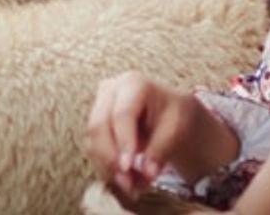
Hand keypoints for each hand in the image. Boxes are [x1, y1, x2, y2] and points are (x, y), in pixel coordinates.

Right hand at [85, 72, 236, 199]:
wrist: (169, 114)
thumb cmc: (174, 115)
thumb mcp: (176, 128)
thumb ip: (160, 149)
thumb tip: (147, 174)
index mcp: (133, 83)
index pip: (122, 114)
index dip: (123, 141)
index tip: (129, 167)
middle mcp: (110, 91)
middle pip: (99, 126)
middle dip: (111, 159)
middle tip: (129, 184)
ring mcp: (99, 107)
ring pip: (93, 141)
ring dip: (110, 168)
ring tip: (134, 186)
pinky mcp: (96, 126)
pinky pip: (95, 151)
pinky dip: (109, 169)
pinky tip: (128, 180)